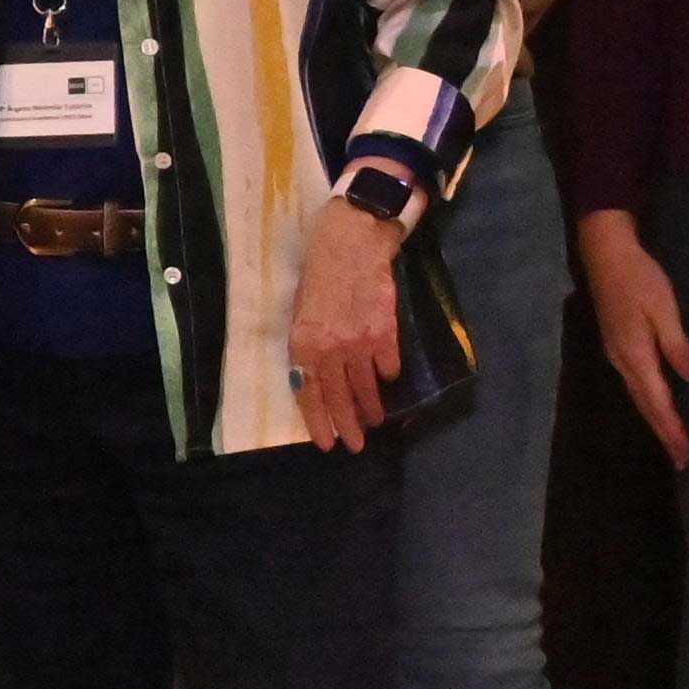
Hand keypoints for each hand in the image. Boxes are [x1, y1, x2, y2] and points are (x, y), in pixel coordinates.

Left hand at [288, 199, 409, 449]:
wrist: (351, 243)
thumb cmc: (319, 273)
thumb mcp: (300, 311)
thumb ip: (307, 344)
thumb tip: (313, 376)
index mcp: (302, 345)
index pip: (308, 395)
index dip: (318, 422)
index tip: (327, 444)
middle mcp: (329, 350)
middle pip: (338, 398)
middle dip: (348, 426)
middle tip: (356, 446)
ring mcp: (358, 343)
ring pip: (366, 388)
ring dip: (372, 408)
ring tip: (376, 421)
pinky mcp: (385, 333)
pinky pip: (388, 365)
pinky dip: (388, 375)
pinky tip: (388, 380)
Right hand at [576, 205, 688, 467]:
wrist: (605, 254)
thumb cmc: (640, 277)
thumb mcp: (665, 307)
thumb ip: (676, 343)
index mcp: (636, 353)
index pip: (657, 401)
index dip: (672, 428)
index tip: (685, 453)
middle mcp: (622, 361)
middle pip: (645, 405)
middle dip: (664, 432)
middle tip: (682, 460)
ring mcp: (616, 355)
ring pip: (638, 397)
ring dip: (656, 420)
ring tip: (672, 441)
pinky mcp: (617, 347)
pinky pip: (634, 385)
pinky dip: (648, 403)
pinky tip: (657, 407)